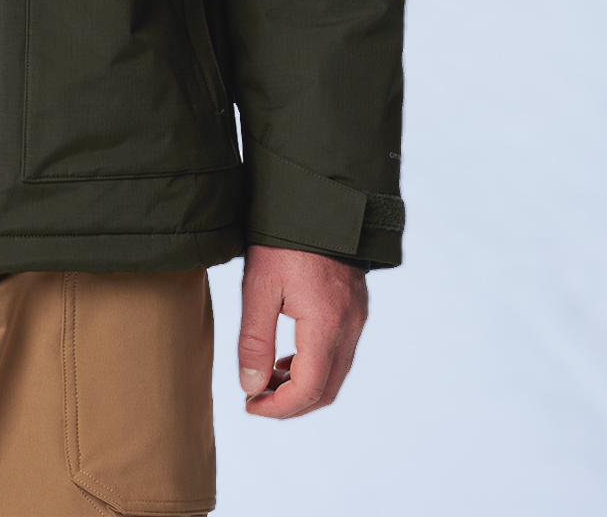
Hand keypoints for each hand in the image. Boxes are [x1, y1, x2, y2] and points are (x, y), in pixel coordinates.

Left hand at [237, 244, 366, 418]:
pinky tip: (287, 356)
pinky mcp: (356, 309)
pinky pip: (340, 354)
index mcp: (326, 325)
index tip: (249, 404)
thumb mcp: (258, 285)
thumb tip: (250, 386)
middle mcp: (349, 327)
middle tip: (256, 398)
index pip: (308, 390)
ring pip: (335, 375)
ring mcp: (357, 318)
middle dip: (291, 404)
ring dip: (302, 386)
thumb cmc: (284, 239)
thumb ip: (254, 339)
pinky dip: (314, 366)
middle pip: (326, 390)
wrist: (318, 199)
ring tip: (266, 377)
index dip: (278, 408)